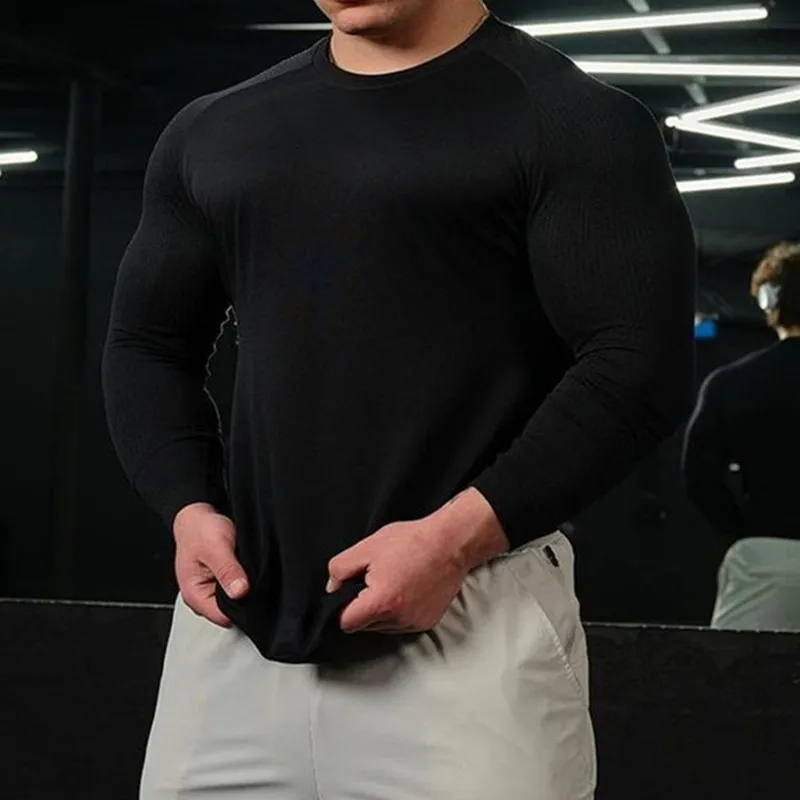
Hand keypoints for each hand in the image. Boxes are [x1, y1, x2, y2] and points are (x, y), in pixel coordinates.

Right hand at [173, 502, 249, 627]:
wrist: (199, 515)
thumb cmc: (200, 529)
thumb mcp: (216, 547)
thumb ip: (227, 570)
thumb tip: (240, 592)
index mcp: (194, 594)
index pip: (222, 617)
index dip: (240, 607)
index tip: (251, 591)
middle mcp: (201, 598)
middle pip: (230, 613)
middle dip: (243, 598)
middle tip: (250, 576)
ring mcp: (211, 592)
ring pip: (235, 602)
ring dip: (244, 589)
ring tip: (246, 570)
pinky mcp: (221, 585)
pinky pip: (237, 591)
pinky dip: (243, 582)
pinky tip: (246, 570)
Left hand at [327, 515, 472, 634]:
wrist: (451, 542)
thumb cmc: (412, 541)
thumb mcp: (367, 547)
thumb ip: (340, 569)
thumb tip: (332, 588)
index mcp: (381, 602)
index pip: (347, 623)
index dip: (343, 608)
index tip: (350, 594)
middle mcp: (399, 619)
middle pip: (365, 627)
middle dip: (364, 608)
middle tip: (374, 581)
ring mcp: (415, 623)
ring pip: (384, 628)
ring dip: (382, 612)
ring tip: (393, 583)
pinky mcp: (428, 622)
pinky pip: (402, 624)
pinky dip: (400, 612)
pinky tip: (406, 589)